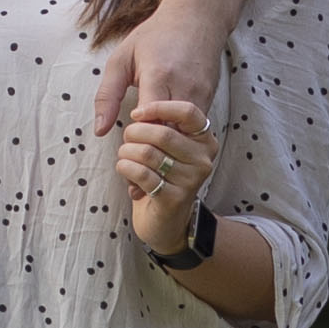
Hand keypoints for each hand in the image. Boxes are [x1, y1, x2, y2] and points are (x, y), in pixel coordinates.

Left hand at [91, 0, 223, 138]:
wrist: (196, 18)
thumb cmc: (155, 36)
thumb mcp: (122, 59)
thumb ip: (107, 95)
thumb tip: (99, 130)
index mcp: (159, 76)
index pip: (149, 122)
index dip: (136, 136)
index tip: (127, 135)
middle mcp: (184, 88)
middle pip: (170, 134)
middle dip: (152, 146)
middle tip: (137, 143)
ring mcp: (201, 94)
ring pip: (185, 135)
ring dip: (168, 143)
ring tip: (151, 137)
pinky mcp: (210, 98)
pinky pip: (195, 127)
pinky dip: (180, 133)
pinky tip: (167, 128)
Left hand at [113, 100, 217, 254]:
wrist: (165, 220)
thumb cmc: (161, 174)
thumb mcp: (164, 144)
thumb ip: (158, 123)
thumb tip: (139, 114)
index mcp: (204, 139)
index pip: (188, 112)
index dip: (159, 108)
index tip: (136, 113)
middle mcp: (203, 159)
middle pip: (163, 133)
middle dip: (134, 132)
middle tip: (126, 139)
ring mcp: (191, 180)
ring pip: (148, 153)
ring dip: (126, 152)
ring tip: (124, 156)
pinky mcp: (174, 198)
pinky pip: (141, 174)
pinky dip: (125, 167)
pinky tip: (124, 168)